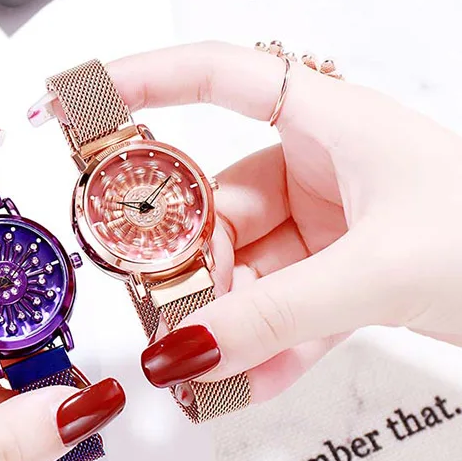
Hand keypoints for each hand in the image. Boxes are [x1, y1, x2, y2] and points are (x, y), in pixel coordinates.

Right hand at [94, 42, 461, 408]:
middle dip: (193, 265)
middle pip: (219, 206)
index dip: (145, 81)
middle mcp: (322, 169)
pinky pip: (280, 309)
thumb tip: (189, 349)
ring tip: (213, 367)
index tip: (80, 102)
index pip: (220, 78)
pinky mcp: (338, 276)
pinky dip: (265, 345)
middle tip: (169, 311)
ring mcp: (327, 226)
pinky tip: (249, 381)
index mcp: (333, 125)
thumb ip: (277, 315)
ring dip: (230, 320)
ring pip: (246, 269)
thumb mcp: (381, 269)